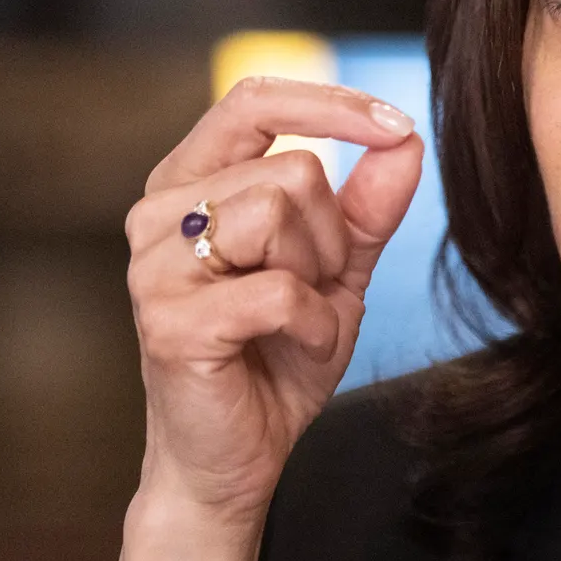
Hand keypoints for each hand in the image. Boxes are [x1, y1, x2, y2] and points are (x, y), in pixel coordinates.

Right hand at [121, 76, 423, 519]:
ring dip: (320, 278)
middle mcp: (158, 213)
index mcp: (188, 183)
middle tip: (315, 291)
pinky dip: (315, 324)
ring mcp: (155, 266)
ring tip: (298, 321)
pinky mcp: (170, 320)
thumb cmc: (275, 358)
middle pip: (291, 169)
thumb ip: (367, 206)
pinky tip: (296, 348)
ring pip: (279, 213)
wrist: (234, 460)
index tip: (397, 125)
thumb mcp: (336, 271)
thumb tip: (405, 141)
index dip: (330, 103)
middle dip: (332, 236)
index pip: (253, 100)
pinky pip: (281, 289)